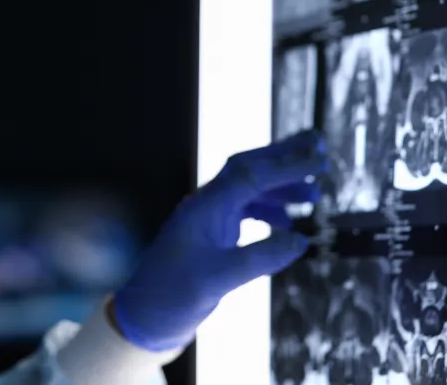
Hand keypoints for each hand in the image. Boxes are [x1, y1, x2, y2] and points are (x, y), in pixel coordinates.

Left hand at [112, 130, 326, 351]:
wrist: (143, 315)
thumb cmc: (172, 295)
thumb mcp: (219, 279)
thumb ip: (260, 258)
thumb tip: (301, 240)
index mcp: (205, 207)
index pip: (250, 175)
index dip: (286, 165)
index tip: (319, 160)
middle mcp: (206, 205)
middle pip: (247, 168)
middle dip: (282, 156)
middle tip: (317, 146)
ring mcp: (207, 218)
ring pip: (248, 189)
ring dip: (280, 187)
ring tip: (314, 194)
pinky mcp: (210, 234)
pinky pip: (243, 210)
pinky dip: (268, 211)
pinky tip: (287, 224)